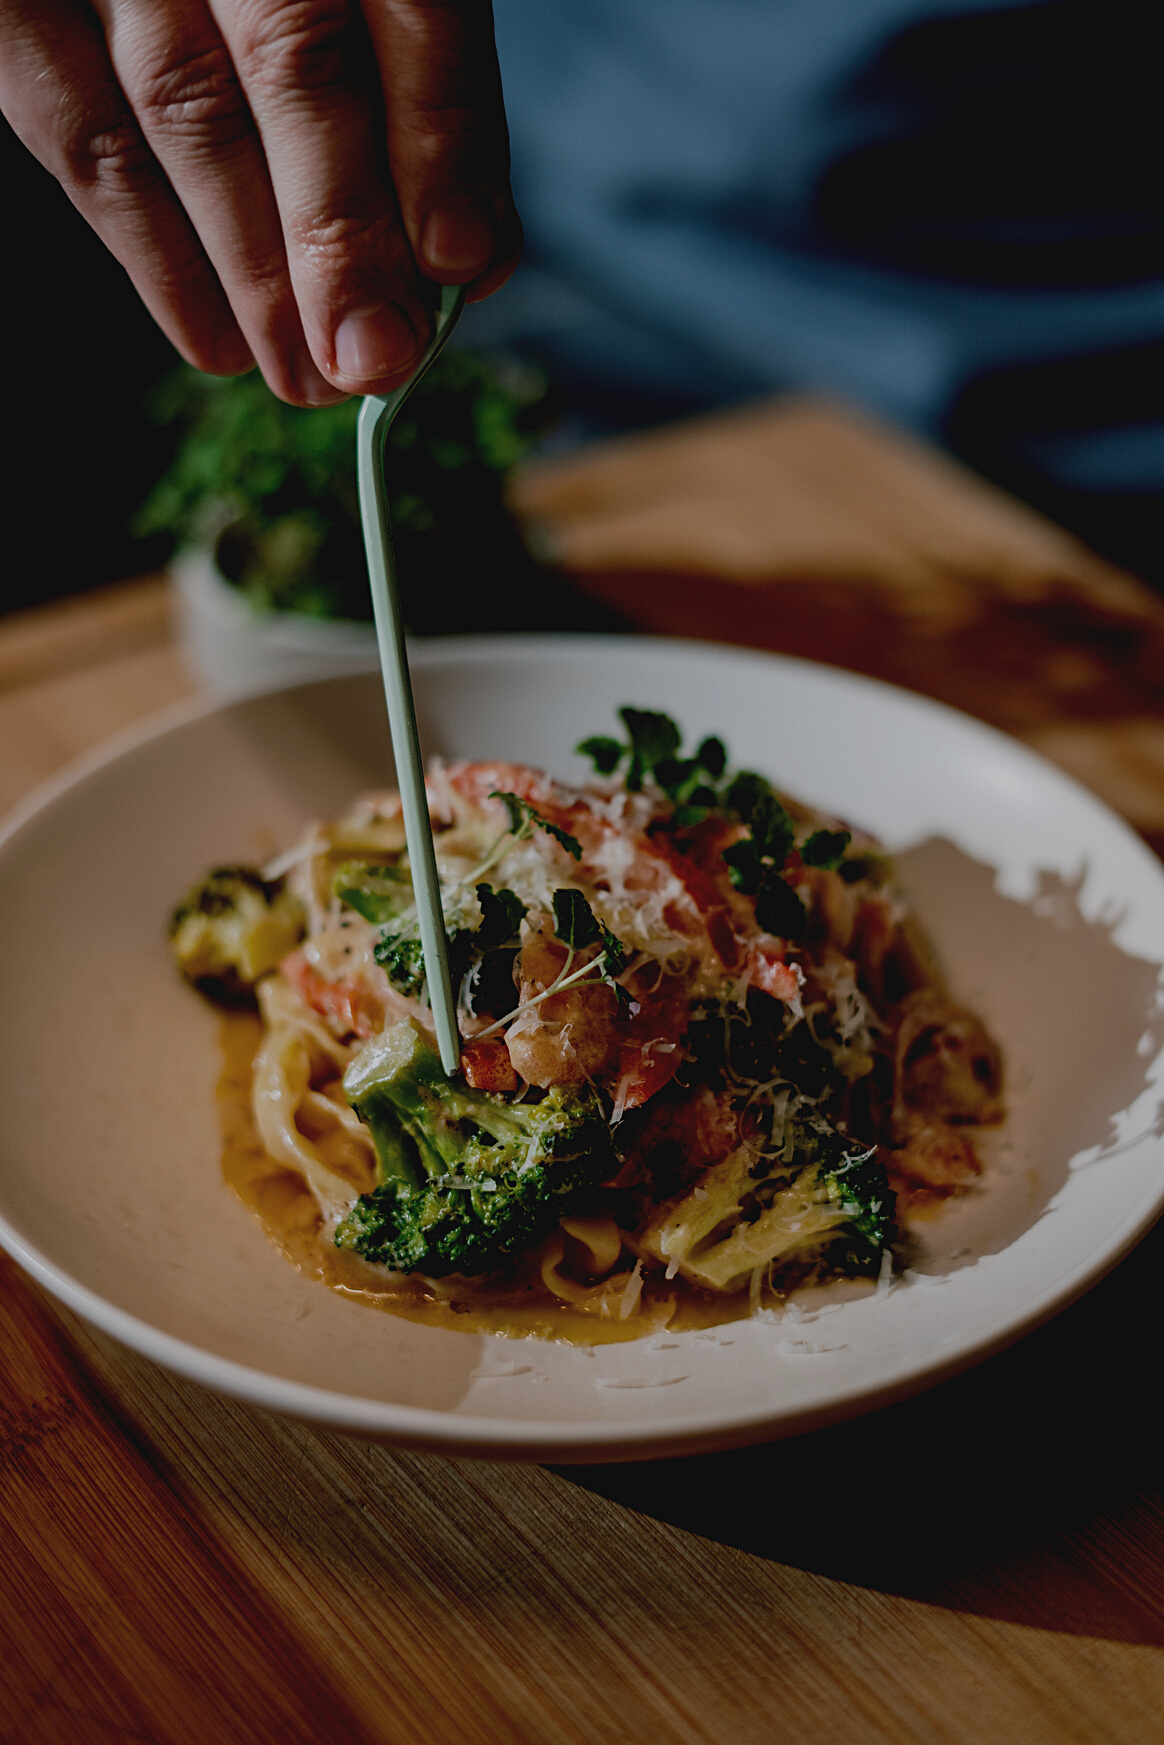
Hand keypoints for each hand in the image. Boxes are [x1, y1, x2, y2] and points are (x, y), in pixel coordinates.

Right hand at [0, 0, 519, 403]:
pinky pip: (83, 136)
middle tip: (375, 357)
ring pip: (187, 109)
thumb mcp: (369, 9)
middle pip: (295, 60)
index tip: (459, 259)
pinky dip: (156, 257)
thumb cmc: (283, 1)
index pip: (411, 5)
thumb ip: (424, 104)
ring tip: (310, 378)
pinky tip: (217, 346)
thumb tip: (470, 257)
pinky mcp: (14, 4)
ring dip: (257, 272)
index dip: (439, 138)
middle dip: (342, 230)